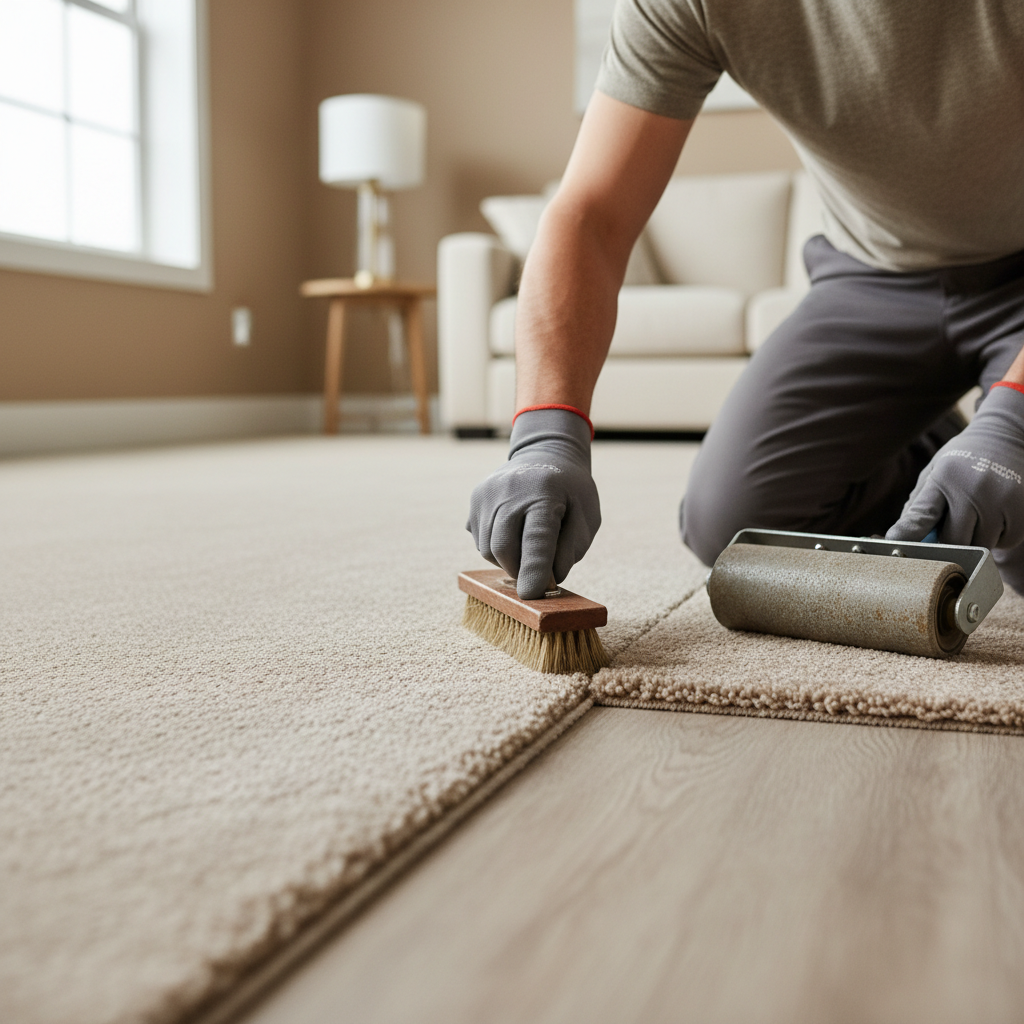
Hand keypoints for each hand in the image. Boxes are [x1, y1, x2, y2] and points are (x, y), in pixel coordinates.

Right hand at [467, 409, 600, 598]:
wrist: (545, 453)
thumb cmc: (571, 492)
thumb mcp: (587, 518)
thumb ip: (570, 550)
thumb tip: (547, 580)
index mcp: (545, 493)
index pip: (536, 539)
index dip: (534, 570)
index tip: (531, 596)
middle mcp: (510, 489)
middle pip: (503, 548)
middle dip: (519, 570)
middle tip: (537, 574)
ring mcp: (487, 492)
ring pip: (487, 548)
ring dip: (507, 560)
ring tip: (527, 547)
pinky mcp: (475, 498)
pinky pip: (480, 538)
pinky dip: (496, 547)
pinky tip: (513, 532)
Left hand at [887, 385, 1023, 547]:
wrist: (1005, 438)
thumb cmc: (960, 462)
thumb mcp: (934, 472)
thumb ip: (918, 505)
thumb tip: (901, 540)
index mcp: (945, 478)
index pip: (923, 515)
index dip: (908, 534)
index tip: (895, 546)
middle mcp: (975, 490)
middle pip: (954, 541)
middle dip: (946, 542)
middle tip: (945, 531)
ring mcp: (1003, 502)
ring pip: (980, 547)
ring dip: (972, 541)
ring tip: (973, 516)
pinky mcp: (1023, 513)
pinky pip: (1003, 543)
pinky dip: (995, 537)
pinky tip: (993, 515)